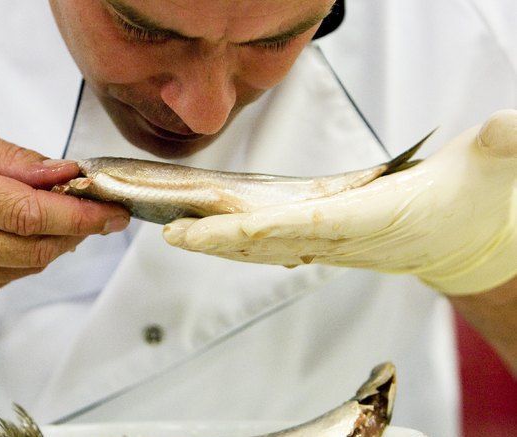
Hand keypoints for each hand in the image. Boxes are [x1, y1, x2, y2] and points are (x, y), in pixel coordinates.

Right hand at [0, 127, 128, 304]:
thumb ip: (14, 159)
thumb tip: (66, 171)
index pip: (27, 212)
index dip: (79, 214)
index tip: (111, 211)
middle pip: (33, 247)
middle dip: (78, 231)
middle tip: (98, 213)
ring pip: (26, 267)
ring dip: (56, 244)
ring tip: (60, 219)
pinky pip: (6, 280)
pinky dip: (28, 259)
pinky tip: (23, 236)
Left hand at [164, 110, 516, 295]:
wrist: (470, 240)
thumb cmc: (476, 202)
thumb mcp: (497, 167)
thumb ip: (502, 150)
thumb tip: (511, 130)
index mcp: (371, 221)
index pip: (298, 228)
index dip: (247, 233)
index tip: (203, 232)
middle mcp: (342, 237)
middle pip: (266, 241)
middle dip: (216, 239)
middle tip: (170, 231)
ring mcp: (330, 240)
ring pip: (263, 244)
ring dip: (219, 241)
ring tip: (177, 231)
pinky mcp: (326, 236)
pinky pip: (271, 240)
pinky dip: (238, 238)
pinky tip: (212, 232)